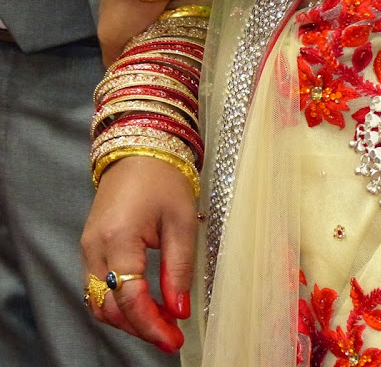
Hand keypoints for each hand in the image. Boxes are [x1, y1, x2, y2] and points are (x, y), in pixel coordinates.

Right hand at [81, 156, 196, 351]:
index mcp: (118, 239)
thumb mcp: (182, 223)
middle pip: (108, 307)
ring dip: (129, 317)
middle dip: (140, 326)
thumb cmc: (163, 180)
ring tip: (163, 319)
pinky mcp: (91, 247)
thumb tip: (179, 309)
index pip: (130, 299)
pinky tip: (146, 301)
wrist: (139, 153)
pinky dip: (120, 301)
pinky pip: (99, 286)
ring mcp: (88, 248)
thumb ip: (179, 269)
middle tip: (171, 333)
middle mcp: (95, 248)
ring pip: (99, 301)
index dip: (152, 325)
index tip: (174, 338)